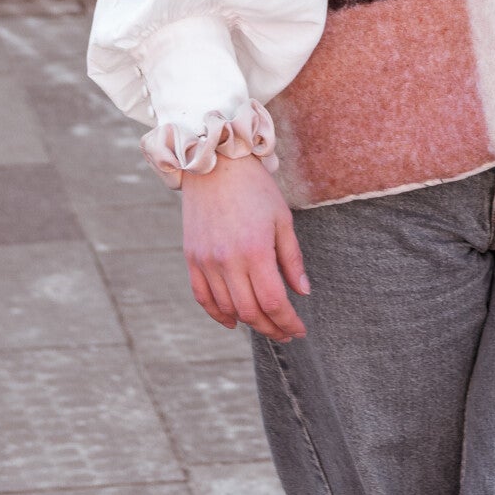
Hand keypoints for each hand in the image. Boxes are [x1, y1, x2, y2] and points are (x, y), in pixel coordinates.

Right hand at [180, 156, 309, 340]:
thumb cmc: (255, 188)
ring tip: (265, 323)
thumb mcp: (282, 218)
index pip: (274, 302)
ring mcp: (206, 261)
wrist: (215, 163)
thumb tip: (302, 292)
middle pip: (250, 311)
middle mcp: (228, 261)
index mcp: (255, 250)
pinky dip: (217, 314)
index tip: (299, 330)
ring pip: (227, 308)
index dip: (288, 322)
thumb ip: (291, 258)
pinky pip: (202, 297)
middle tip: (285, 332)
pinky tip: (232, 321)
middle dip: (271, 327)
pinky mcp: (192, 258)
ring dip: (248, 322)